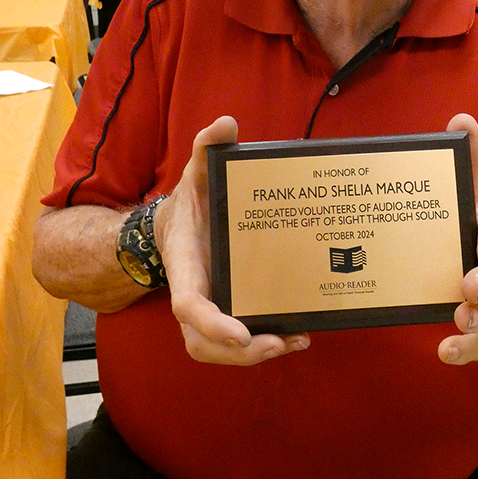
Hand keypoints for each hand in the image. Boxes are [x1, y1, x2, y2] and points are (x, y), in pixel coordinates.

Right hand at [155, 116, 309, 365]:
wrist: (178, 224)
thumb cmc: (191, 202)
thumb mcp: (197, 170)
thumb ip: (207, 146)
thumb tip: (226, 122)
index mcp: (185, 263)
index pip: (187, 303)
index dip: (211, 323)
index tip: (242, 334)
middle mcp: (195, 292)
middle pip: (200, 342)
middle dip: (237, 354)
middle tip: (277, 342)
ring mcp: (211, 305)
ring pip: (218, 350)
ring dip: (255, 356)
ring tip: (295, 340)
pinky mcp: (228, 308)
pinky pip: (239, 339)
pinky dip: (266, 344)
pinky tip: (299, 334)